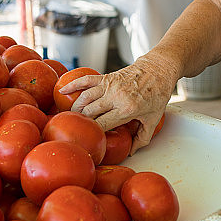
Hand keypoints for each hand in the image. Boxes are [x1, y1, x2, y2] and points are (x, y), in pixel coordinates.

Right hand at [58, 55, 177, 153]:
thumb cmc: (157, 94)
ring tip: (70, 117)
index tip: (89, 139)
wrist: (158, 69)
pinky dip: (73, 85)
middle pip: (89, 112)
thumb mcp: (153, 119)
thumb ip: (142, 138)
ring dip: (75, 108)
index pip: (102, 124)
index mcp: (127, 109)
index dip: (93, 132)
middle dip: (81, 122)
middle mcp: (116, 97)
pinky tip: (62, 90)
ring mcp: (110, 85)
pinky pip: (86, 80)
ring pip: (84, 98)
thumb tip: (131, 152)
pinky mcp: (106, 76)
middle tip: (75, 130)